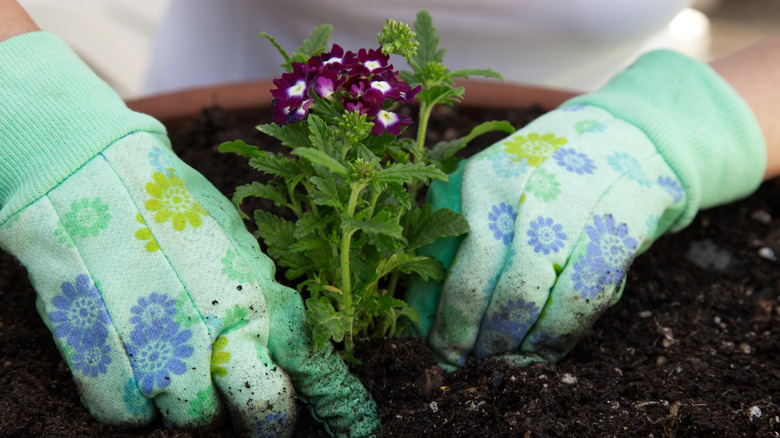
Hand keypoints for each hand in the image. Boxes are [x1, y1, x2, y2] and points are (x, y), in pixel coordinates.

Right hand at [0, 32, 377, 436]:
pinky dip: (132, 404)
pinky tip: (137, 375)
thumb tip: (294, 349)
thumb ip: (266, 301)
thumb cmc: (175, 207)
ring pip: (185, 418)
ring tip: (182, 373)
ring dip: (187, 406)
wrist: (92, 173)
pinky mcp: (94, 348)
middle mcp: (209, 329)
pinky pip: (122, 410)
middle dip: (247, 417)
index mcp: (252, 302)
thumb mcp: (238, 247)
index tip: (280, 420)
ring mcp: (150, 342)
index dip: (284, 414)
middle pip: (245, 412)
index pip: (281, 391)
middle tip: (234, 404)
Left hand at [407, 50, 765, 369]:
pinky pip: (580, 298)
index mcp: (477, 179)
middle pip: (482, 284)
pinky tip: (544, 349)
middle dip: (474, 337)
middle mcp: (517, 189)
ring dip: (513, 343)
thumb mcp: (487, 192)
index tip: (438, 351)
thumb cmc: (541, 177)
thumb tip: (419, 318)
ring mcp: (569, 205)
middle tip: (470, 364)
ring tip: (504, 362)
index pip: (447, 263)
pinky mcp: (616, 227)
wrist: (627, 136)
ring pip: (528, 296)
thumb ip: (450, 243)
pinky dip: (559, 335)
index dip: (442, 318)